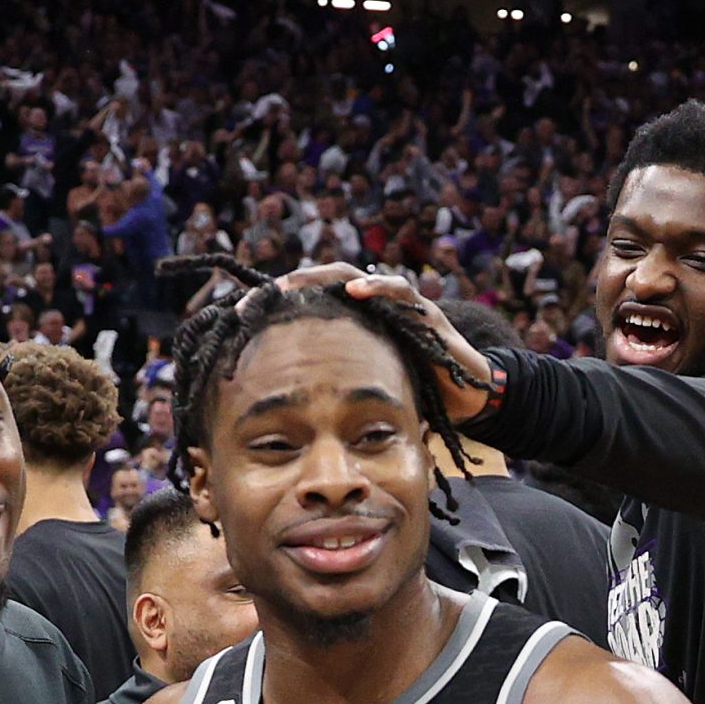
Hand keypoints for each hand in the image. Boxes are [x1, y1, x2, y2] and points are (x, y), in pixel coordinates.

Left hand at [266, 263, 493, 422]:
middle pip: (320, 284)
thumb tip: (281, 424)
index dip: (273, 309)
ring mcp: (398, 308)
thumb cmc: (414, 396)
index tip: (236, 321)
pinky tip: (355, 292)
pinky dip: (378, 289)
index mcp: (352, 326)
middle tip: (251, 302)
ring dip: (319, 281)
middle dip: (284, 289)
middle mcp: (371, 309)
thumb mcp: (363, 395)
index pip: (306, 306)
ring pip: (353, 279)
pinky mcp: (425, 315)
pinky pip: (401, 294)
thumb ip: (331, 397)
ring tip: (290, 286)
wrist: (467, 401)